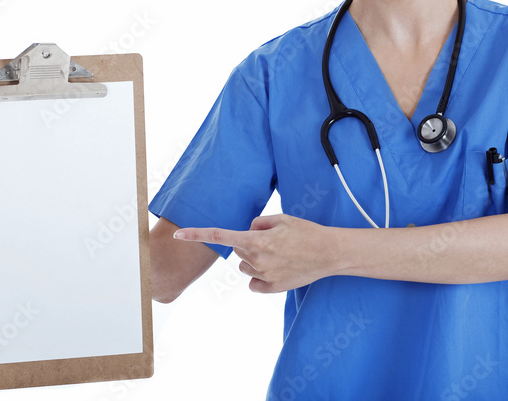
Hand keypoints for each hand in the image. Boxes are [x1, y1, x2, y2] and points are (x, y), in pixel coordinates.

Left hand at [173, 214, 332, 293]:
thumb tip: (247, 231)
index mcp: (256, 240)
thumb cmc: (306, 232)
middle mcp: (257, 259)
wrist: (330, 253)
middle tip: (272, 239)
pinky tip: (276, 269)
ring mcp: (264, 276)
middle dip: (247, 243)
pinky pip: (253, 283)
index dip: (196, 234)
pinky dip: (259, 277)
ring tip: (278, 254)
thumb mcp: (281, 218)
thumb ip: (258, 223)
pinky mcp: (273, 288)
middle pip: (237, 249)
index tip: (177, 234)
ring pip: (245, 266)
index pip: (220, 236)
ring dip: (254, 259)